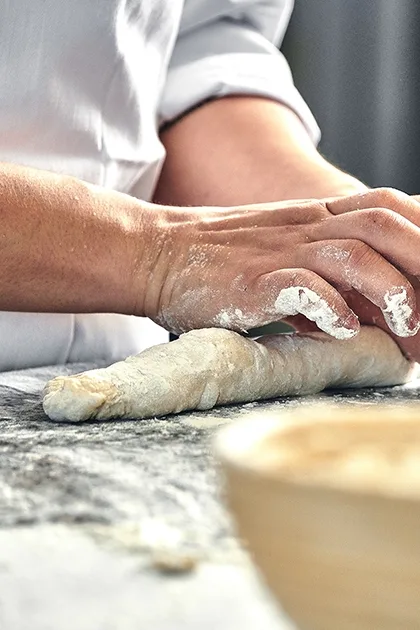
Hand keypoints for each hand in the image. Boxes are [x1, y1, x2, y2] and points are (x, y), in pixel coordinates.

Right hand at [141, 188, 419, 342]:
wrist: (160, 254)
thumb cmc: (224, 260)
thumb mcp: (284, 248)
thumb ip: (330, 267)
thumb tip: (375, 307)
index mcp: (316, 217)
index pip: (388, 206)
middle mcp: (305, 227)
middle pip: (386, 225)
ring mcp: (279, 253)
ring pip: (355, 255)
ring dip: (392, 292)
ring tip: (408, 330)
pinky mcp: (253, 283)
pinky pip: (303, 287)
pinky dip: (333, 310)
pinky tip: (342, 331)